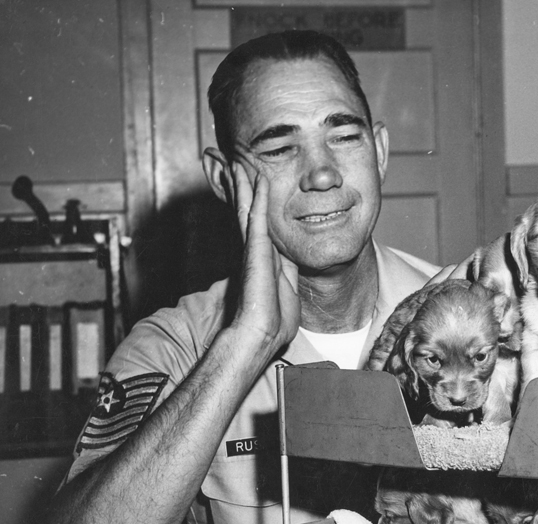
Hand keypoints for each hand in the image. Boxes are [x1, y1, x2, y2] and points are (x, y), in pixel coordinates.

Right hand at [231, 162, 300, 352]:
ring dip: (242, 184)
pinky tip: (256, 178)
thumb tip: (293, 260)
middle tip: (231, 163)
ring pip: (245, 208)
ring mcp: (251, 249)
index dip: (251, 204)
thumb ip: (288, 272)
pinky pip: (256, 217)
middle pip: (244, 211)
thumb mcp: (287, 290)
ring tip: (237, 161)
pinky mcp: (254, 250)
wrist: (262, 334)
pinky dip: (256, 196)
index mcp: (261, 259)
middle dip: (238, 187)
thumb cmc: (273, 321)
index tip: (249, 186)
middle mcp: (252, 250)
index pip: (255, 224)